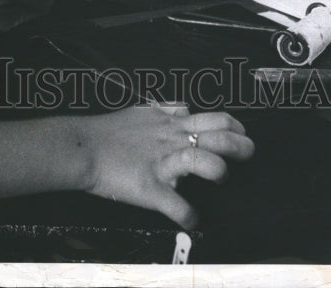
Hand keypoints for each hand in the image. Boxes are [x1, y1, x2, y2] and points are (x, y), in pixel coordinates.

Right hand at [82, 104, 253, 228]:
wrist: (83, 147)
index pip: (214, 117)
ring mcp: (163, 163)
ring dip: (219, 172)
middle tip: (248, 153)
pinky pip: (178, 206)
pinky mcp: (151, 187)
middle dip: (242, 145)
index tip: (241, 134)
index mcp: (171, 123)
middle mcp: (172, 139)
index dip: (234, 126)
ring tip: (220, 179)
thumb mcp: (142, 111)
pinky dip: (189, 216)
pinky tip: (193, 220)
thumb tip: (181, 109)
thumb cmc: (108, 130)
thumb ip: (165, 111)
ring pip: (204, 161)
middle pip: (219, 135)